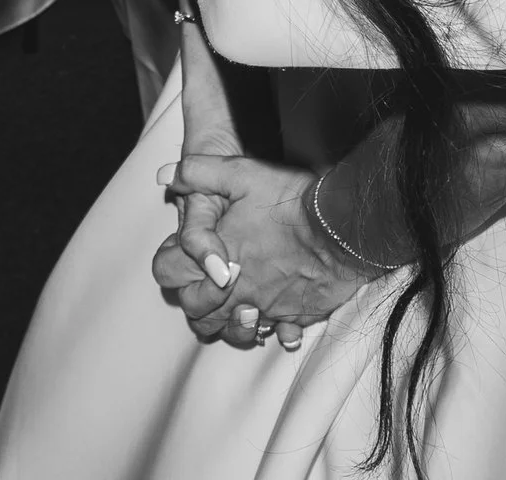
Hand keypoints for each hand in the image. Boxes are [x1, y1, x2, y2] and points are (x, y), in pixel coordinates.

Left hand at [155, 155, 371, 350]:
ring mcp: (265, 307)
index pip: (167, 272)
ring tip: (237, 301)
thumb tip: (163, 176)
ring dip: (227, 320)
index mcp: (213, 256)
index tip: (182, 253)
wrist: (342, 227)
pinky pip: (275, 334)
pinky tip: (274, 315)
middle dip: (194, 297)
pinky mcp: (294, 315)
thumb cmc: (289, 200)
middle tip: (208, 280)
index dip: (169, 261)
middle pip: (195, 311)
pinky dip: (270, 328)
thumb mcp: (238, 172)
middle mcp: (234, 290)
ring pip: (231, 331)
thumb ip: (196, 172)